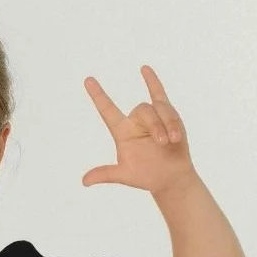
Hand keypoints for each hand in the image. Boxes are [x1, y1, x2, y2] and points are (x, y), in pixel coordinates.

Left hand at [81, 65, 194, 193]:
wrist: (169, 178)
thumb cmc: (146, 175)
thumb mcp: (124, 175)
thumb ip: (105, 174)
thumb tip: (84, 181)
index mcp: (122, 132)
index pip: (107, 110)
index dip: (98, 96)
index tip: (88, 80)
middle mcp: (135, 122)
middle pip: (142, 110)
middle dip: (155, 125)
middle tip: (162, 142)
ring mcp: (153, 117)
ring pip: (158, 108)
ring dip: (166, 124)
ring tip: (172, 140)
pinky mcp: (170, 116)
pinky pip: (162, 97)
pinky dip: (160, 95)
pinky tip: (147, 75)